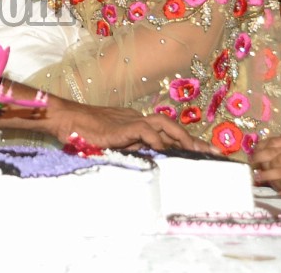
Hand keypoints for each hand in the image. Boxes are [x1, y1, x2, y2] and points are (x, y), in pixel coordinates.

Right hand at [65, 104, 203, 151]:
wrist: (66, 119)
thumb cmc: (83, 133)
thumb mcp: (111, 144)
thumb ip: (129, 149)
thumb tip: (148, 162)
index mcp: (135, 123)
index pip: (166, 130)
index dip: (186, 140)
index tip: (205, 152)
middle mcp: (137, 118)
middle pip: (172, 124)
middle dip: (194, 139)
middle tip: (214, 153)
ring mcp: (130, 120)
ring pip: (164, 124)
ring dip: (182, 138)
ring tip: (195, 152)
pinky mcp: (122, 126)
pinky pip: (145, 130)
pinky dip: (157, 141)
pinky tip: (163, 152)